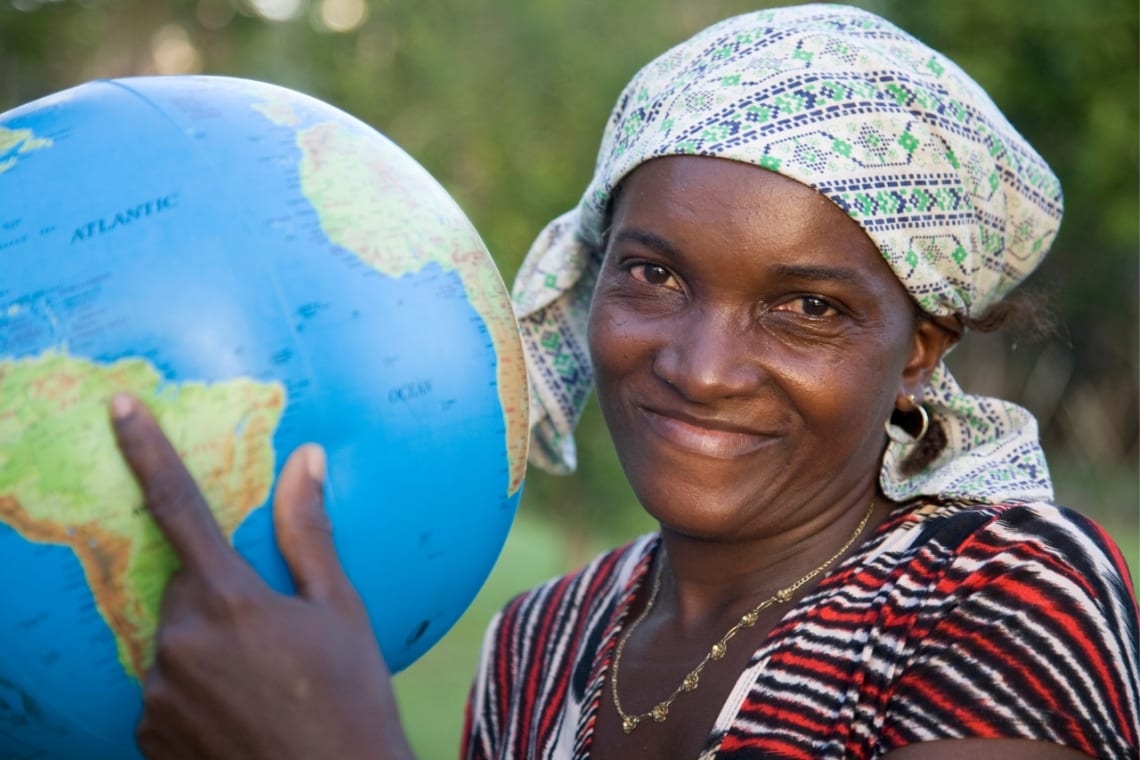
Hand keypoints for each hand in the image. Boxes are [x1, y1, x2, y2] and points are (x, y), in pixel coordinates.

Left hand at [110, 394, 414, 759]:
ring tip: (265, 685)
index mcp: (232, 599)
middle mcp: (182, 639)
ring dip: (209, 645)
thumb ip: (310, 532)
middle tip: (274, 633)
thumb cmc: (351, 699)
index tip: (120, 407)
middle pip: (186, 585)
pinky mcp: (146, 731)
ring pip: (176, 639)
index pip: (181, 506)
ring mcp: (158, 690)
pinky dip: (195, 689)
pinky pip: (164, 688)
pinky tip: (240, 711)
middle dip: (222, 594)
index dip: (147, 450)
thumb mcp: (341, 611)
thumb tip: (308, 459)